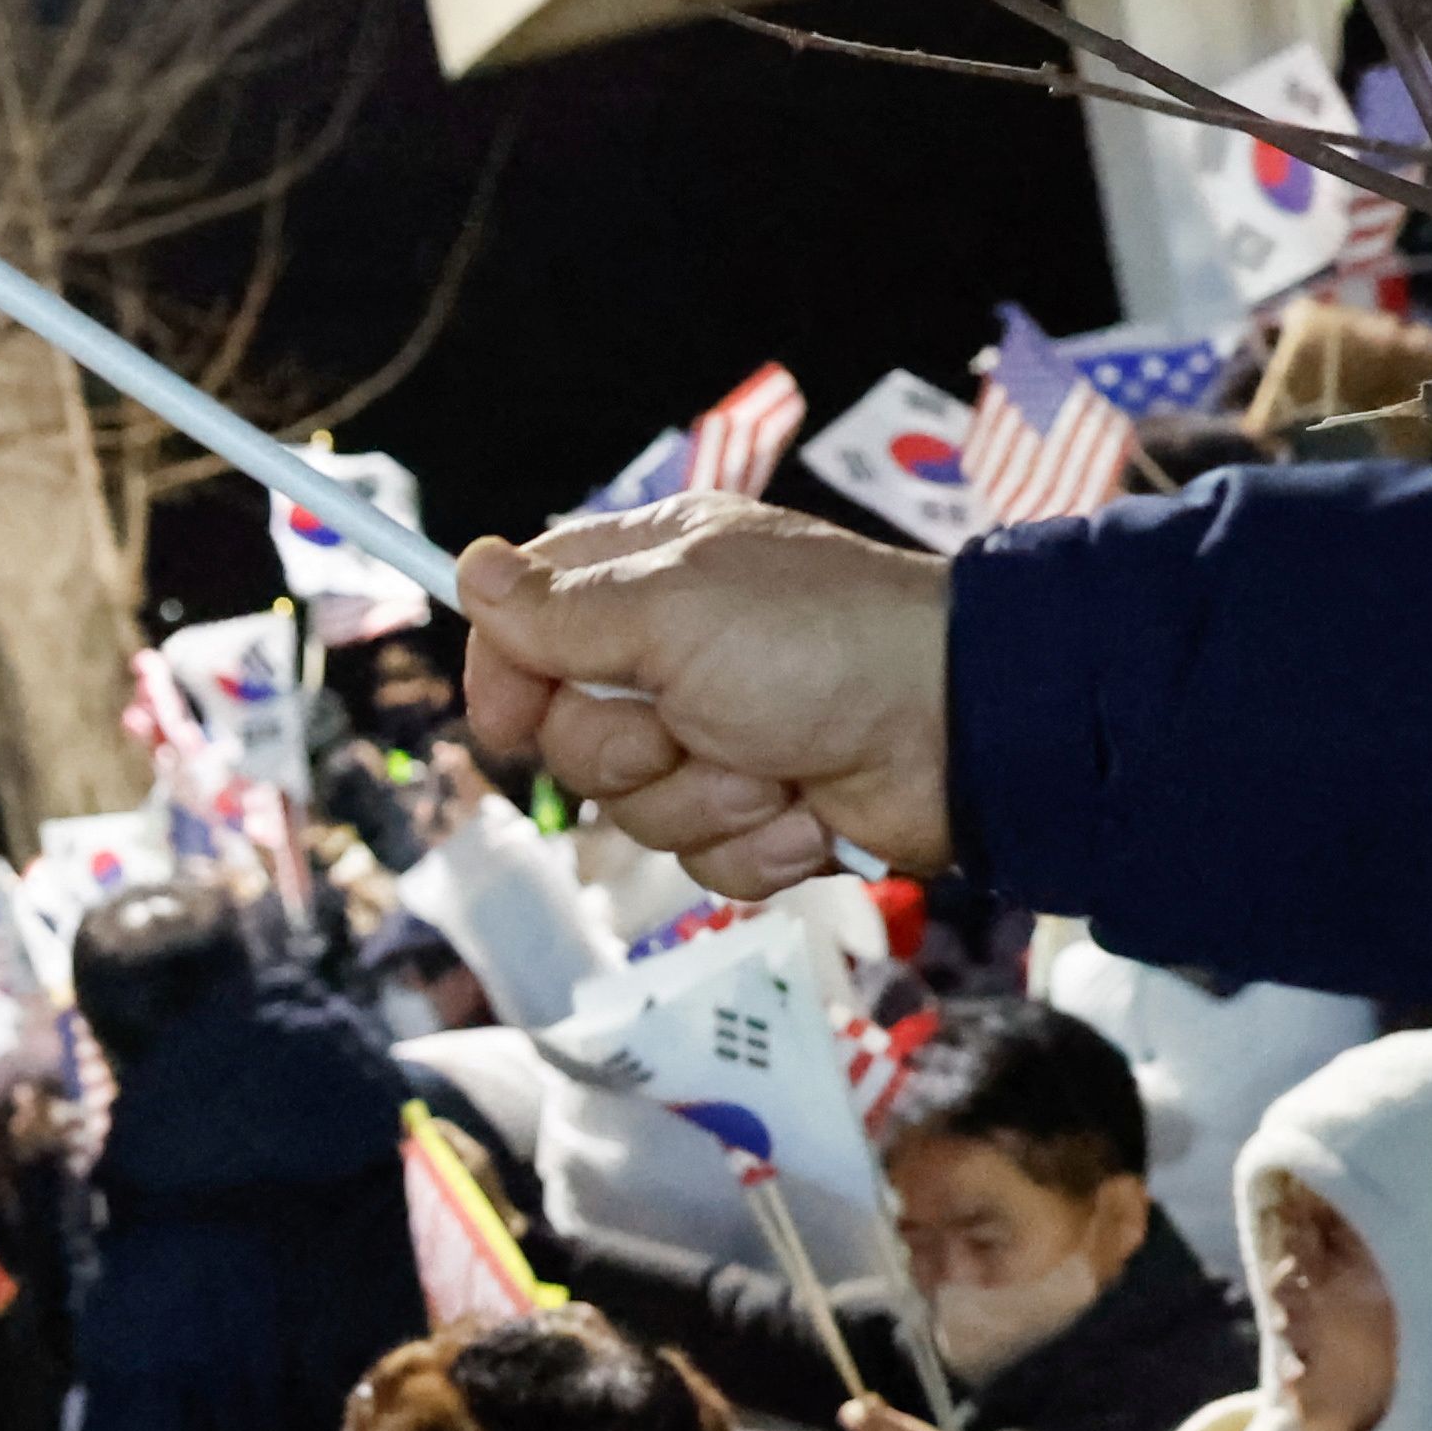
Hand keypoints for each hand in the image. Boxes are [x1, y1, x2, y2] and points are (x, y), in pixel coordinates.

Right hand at [456, 494, 953, 897]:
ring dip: (706, 802)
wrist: (963, 729)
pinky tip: (808, 809)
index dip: (508, 676)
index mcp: (648, 579)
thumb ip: (561, 609)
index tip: (513, 720)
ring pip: (636, 811)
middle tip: (694, 724)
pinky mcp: (763, 810)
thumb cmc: (821, 642)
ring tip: (775, 768)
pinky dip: (757, 846)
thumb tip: (468, 570)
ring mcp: (720, 737)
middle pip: (572, 737)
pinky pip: (704, 860)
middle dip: (632, 752)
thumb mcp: (672, 609)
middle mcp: (676, 655)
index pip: (527, 623)